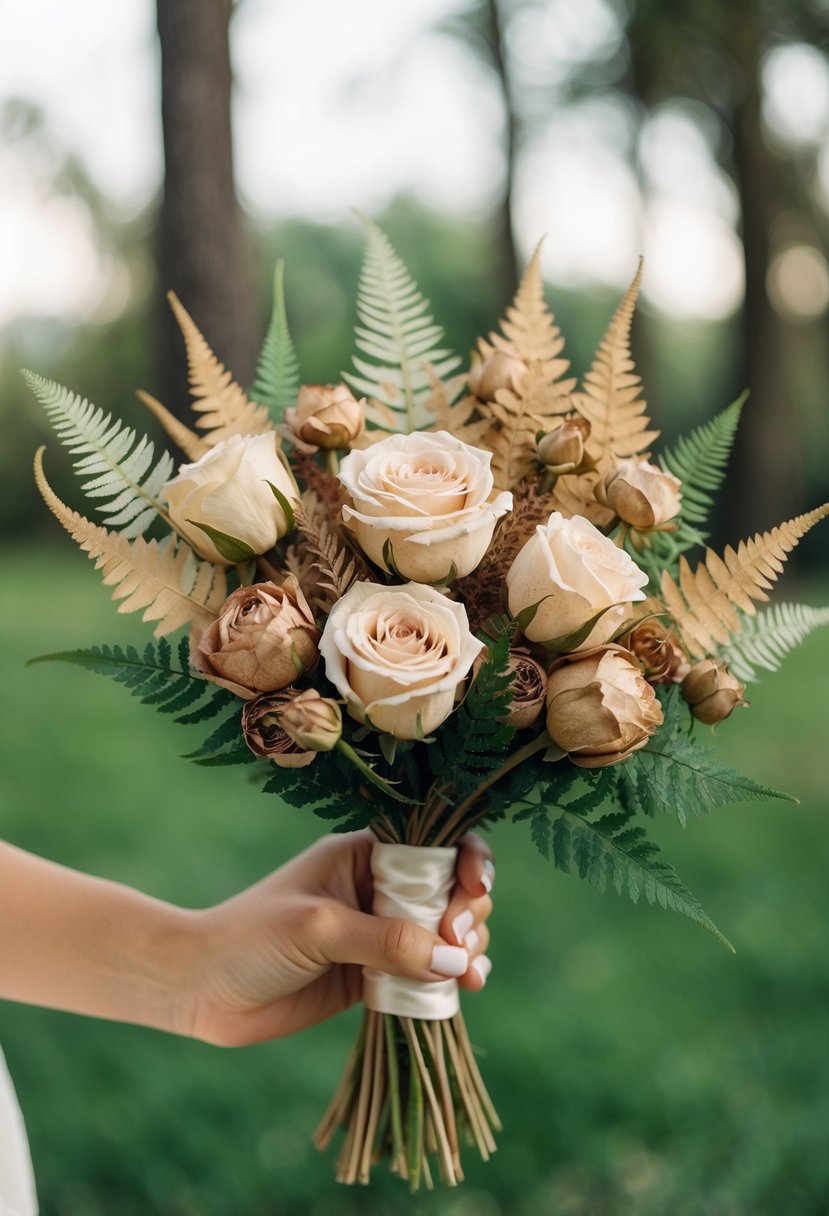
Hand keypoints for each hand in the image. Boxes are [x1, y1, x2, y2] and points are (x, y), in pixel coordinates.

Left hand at [179, 831, 493, 1046]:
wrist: (200, 989)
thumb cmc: (251, 939)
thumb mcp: (320, 928)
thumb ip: (387, 940)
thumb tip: (455, 960)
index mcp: (362, 854)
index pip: (433, 844)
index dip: (466, 861)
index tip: (475, 890)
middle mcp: (376, 888)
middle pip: (449, 889)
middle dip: (468, 913)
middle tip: (458, 943)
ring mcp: (377, 933)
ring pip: (444, 933)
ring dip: (468, 949)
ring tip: (469, 974)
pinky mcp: (372, 975)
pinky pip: (426, 973)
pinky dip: (451, 980)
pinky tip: (464, 990)